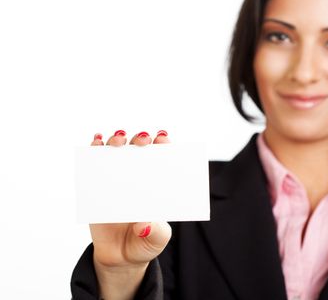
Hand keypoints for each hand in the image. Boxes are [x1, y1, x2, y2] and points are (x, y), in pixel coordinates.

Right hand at [89, 130, 171, 299]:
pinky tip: (96, 142)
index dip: (164, 145)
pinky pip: (94, 165)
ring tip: (119, 141)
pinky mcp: (97, 187)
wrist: (120, 258)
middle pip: (140, 149)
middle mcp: (139, 176)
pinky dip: (94, 150)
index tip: (163, 139)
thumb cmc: (145, 242)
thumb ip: (155, 233)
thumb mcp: (157, 240)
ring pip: (117, 151)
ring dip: (117, 140)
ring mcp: (117, 179)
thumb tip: (144, 224)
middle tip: (143, 139)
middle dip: (142, 139)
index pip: (163, 158)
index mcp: (158, 185)